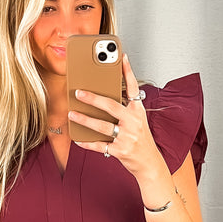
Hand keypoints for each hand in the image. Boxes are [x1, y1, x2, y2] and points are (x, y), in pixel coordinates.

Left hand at [69, 53, 164, 182]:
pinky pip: (100, 145)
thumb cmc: (141, 140)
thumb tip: (103, 98)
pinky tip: (78, 139)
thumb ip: (125, 109)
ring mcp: (127, 137)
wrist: (150, 164)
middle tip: (79, 92)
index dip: (128, 71)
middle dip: (93, 98)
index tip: (121, 56)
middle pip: (111, 106)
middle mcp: (134, 123)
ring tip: (72, 114)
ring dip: (85, 119)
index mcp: (139, 112)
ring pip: (102, 126)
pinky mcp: (120, 151)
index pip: (134, 88)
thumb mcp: (138, 121)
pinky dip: (87, 143)